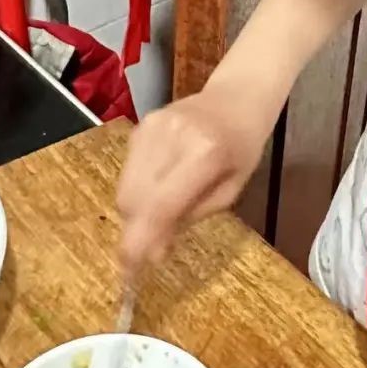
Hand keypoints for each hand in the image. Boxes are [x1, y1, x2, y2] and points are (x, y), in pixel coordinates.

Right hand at [117, 87, 266, 270]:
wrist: (237, 97)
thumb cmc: (242, 149)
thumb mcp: (230, 190)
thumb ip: (190, 217)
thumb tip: (153, 251)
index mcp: (204, 154)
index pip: (160, 206)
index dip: (140, 241)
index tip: (131, 270)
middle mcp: (172, 137)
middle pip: (133, 199)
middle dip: (136, 229)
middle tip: (152, 246)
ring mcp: (151, 127)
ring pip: (124, 187)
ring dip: (136, 210)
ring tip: (162, 210)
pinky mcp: (140, 125)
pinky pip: (127, 170)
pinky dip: (138, 187)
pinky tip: (161, 183)